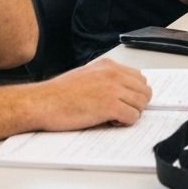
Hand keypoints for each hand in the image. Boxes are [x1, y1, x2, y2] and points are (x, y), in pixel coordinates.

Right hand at [28, 59, 152, 129]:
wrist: (43, 102)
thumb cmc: (59, 93)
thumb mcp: (87, 75)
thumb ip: (106, 79)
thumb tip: (122, 91)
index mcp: (108, 65)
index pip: (139, 78)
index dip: (134, 93)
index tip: (124, 102)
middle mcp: (113, 74)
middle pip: (144, 91)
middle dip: (136, 104)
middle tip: (121, 112)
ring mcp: (112, 89)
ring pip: (141, 104)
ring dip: (131, 114)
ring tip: (114, 117)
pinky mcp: (109, 106)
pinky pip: (133, 116)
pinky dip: (125, 123)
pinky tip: (111, 122)